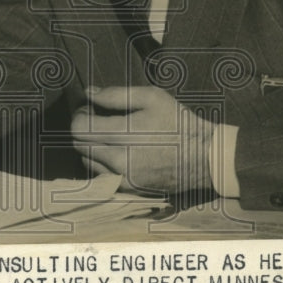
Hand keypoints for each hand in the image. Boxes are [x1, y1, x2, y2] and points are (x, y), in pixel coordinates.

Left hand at [71, 86, 215, 194]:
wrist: (203, 156)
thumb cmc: (178, 122)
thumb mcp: (152, 97)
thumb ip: (116, 95)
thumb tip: (89, 92)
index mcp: (123, 134)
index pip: (79, 128)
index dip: (80, 115)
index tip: (90, 110)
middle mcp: (118, 160)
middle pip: (79, 145)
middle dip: (84, 131)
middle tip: (100, 122)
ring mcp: (123, 178)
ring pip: (87, 163)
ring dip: (92, 149)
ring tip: (111, 139)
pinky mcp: (129, 190)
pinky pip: (102, 177)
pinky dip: (103, 165)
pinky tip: (119, 154)